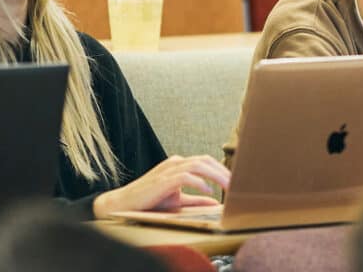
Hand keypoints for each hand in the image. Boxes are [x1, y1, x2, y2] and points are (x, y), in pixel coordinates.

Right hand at [92, 155, 230, 217]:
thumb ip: (196, 199)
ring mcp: (169, 169)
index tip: (235, 181)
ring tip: (228, 186)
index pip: (205, 161)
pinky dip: (199, 182)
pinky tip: (209, 191)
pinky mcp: (163, 179)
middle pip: (205, 160)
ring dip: (216, 175)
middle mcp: (175, 162)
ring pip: (198, 165)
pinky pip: (185, 176)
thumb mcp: (178, 200)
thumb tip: (215, 202)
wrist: (124, 203)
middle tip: (237, 183)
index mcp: (179, 164)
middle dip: (223, 171)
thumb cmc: (150, 200)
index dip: (222, 169)